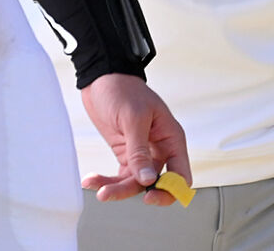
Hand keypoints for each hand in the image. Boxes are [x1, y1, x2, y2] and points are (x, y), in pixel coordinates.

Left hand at [79, 73, 191, 205]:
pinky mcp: (126, 154)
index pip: (181, 174)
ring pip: (135, 183)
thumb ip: (140, 151)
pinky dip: (107, 181)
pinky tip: (92, 180)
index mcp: (171, 138)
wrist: (102, 78)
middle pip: (155, 183)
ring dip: (116, 188)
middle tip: (111, 193)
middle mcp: (160, 149)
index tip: (149, 195)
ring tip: (98, 188)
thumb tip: (148, 180)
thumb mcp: (133, 119)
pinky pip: (120, 176)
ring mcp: (142, 153)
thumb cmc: (124, 89)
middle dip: (134, 191)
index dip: (170, 190)